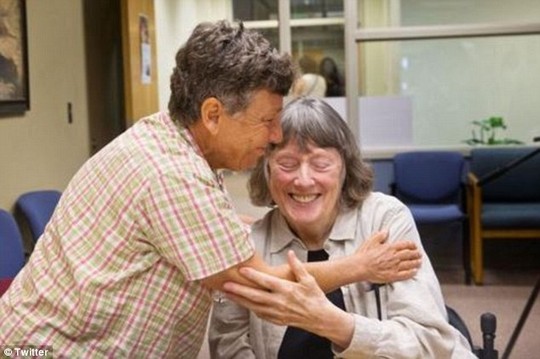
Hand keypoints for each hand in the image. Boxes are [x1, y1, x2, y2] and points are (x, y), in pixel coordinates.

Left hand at [222, 251, 353, 346]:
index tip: (242, 270)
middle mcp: (280, 302)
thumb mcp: (309, 280)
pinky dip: (249, 308)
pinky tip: (242, 303)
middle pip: (255, 296)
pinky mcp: (276, 320)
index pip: (266, 282)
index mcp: (287, 290)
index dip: (253, 276)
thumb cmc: (315, 297)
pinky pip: (260, 314)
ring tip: (227, 294)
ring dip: (240, 300)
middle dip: (239, 291)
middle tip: (226, 285)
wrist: (321, 319)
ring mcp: (277, 313)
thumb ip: (297, 266)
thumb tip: (290, 253)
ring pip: (254, 306)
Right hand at [355, 230, 420, 282]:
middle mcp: (394, 257)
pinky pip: (405, 274)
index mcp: (389, 248)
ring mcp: (394, 267)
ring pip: (409, 264)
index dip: (411, 245)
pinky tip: (414, 271)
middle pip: (409, 254)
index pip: (405, 245)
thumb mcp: (371, 241)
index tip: (414, 245)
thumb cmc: (364, 255)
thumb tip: (386, 231)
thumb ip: (380, 235)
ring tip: (419, 262)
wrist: (359, 267)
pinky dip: (411, 273)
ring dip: (416, 263)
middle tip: (419, 254)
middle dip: (416, 254)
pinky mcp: (392, 276)